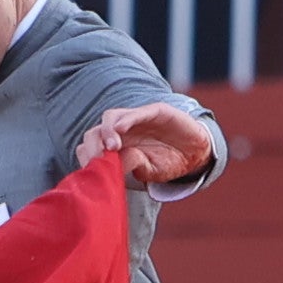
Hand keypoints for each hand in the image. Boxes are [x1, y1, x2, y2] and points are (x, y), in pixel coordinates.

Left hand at [77, 102, 214, 186]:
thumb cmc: (168, 162)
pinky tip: (121, 129)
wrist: (195, 154)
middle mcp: (122, 130)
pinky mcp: (155, 111)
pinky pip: (138, 112)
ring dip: (107, 131)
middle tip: (98, 160)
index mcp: (115, 146)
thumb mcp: (149, 170)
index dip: (87, 156)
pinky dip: (128, 118)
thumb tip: (112, 166)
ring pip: (111, 117)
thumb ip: (132, 165)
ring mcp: (137, 119)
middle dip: (93, 146)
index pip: (91, 146)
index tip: (91, 170)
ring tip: (111, 147)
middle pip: (96, 131)